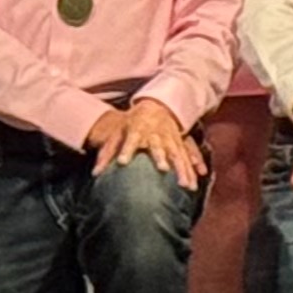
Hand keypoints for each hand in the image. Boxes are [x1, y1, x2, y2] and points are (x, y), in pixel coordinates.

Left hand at [86, 98, 206, 187]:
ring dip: (182, 169)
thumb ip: (107, 153)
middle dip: (161, 157)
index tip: (122, 162)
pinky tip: (197, 180)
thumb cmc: (133, 124)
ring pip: (178, 154)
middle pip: (158, 147)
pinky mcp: (181, 142)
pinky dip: (193, 168)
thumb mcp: (117, 135)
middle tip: (162, 169)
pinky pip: (188, 156)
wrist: (156, 107)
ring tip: (185, 185)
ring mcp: (170, 138)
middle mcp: (156, 134)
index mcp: (137, 130)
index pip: (131, 140)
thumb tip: (95, 174)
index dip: (127, 150)